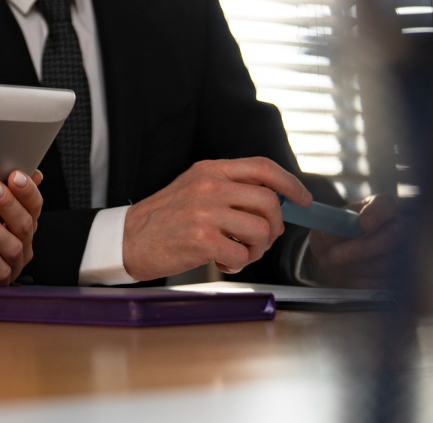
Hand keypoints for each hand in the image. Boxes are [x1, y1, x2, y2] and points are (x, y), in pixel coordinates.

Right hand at [122, 158, 310, 280]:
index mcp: (209, 170)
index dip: (290, 182)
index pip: (262, 167)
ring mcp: (205, 212)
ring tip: (237, 252)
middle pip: (269, 201)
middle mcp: (209, 187)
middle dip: (274, 226)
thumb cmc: (164, 217)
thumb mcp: (194, 188)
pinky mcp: (202, 240)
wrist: (129, 238)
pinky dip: (238, 264)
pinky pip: (243, 255)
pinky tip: (221, 262)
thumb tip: (273, 201)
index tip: (303, 199)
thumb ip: (229, 188)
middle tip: (260, 239)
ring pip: (261, 230)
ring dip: (256, 249)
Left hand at [303, 194, 402, 288]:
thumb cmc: (338, 232)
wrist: (341, 255)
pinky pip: (387, 282)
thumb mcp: (328, 224)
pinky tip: (349, 281)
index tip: (362, 223)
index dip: (376, 214)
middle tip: (334, 255)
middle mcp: (397, 228)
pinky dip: (365, 283)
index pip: (386, 205)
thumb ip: (329, 225)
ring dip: (357, 268)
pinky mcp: (401, 276)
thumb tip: (330, 235)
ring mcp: (402, 253)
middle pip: (390, 237)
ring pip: (387, 263)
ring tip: (332, 267)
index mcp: (381, 208)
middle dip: (360, 248)